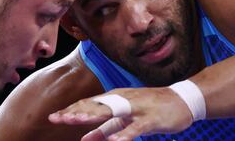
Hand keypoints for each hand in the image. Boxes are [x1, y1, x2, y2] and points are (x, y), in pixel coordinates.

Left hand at [48, 87, 192, 140]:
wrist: (181, 100)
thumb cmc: (150, 108)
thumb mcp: (125, 119)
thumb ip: (105, 128)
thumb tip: (85, 139)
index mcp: (116, 99)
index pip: (90, 104)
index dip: (72, 111)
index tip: (53, 118)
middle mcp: (124, 100)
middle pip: (97, 106)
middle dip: (76, 112)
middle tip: (56, 118)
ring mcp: (138, 108)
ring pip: (114, 111)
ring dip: (95, 115)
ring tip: (78, 121)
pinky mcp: (151, 118)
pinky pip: (137, 127)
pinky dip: (125, 133)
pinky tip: (114, 140)